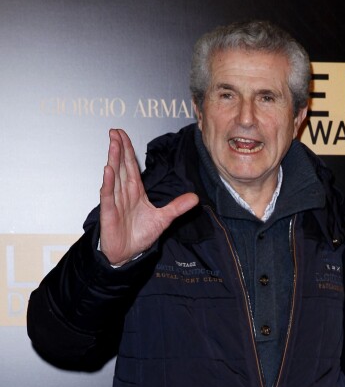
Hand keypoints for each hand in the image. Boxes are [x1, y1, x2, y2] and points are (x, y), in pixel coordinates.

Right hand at [99, 128, 198, 265]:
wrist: (127, 254)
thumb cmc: (139, 235)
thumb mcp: (163, 219)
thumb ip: (177, 207)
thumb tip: (195, 197)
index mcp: (135, 192)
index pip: (131, 167)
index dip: (127, 150)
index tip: (123, 135)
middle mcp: (124, 194)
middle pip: (121, 166)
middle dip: (118, 148)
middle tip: (115, 131)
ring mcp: (115, 202)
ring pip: (114, 177)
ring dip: (113, 160)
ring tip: (112, 143)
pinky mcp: (109, 213)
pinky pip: (108, 196)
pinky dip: (108, 184)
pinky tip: (107, 170)